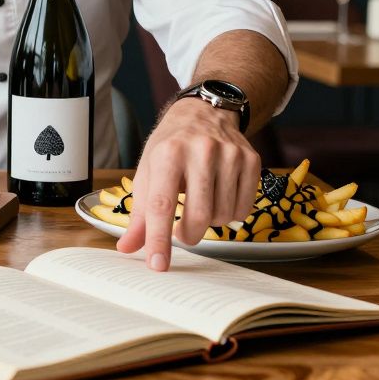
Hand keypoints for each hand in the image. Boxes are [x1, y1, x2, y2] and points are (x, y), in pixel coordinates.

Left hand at [116, 98, 258, 271]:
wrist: (203, 114)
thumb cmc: (169, 147)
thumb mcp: (147, 173)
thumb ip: (139, 215)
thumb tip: (127, 248)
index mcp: (167, 153)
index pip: (161, 205)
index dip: (159, 239)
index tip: (158, 265)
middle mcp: (200, 151)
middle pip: (199, 215)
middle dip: (189, 235)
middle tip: (183, 232)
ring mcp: (230, 154)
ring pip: (223, 215)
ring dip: (210, 222)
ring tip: (200, 203)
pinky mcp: (251, 160)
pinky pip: (244, 209)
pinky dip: (230, 213)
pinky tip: (219, 197)